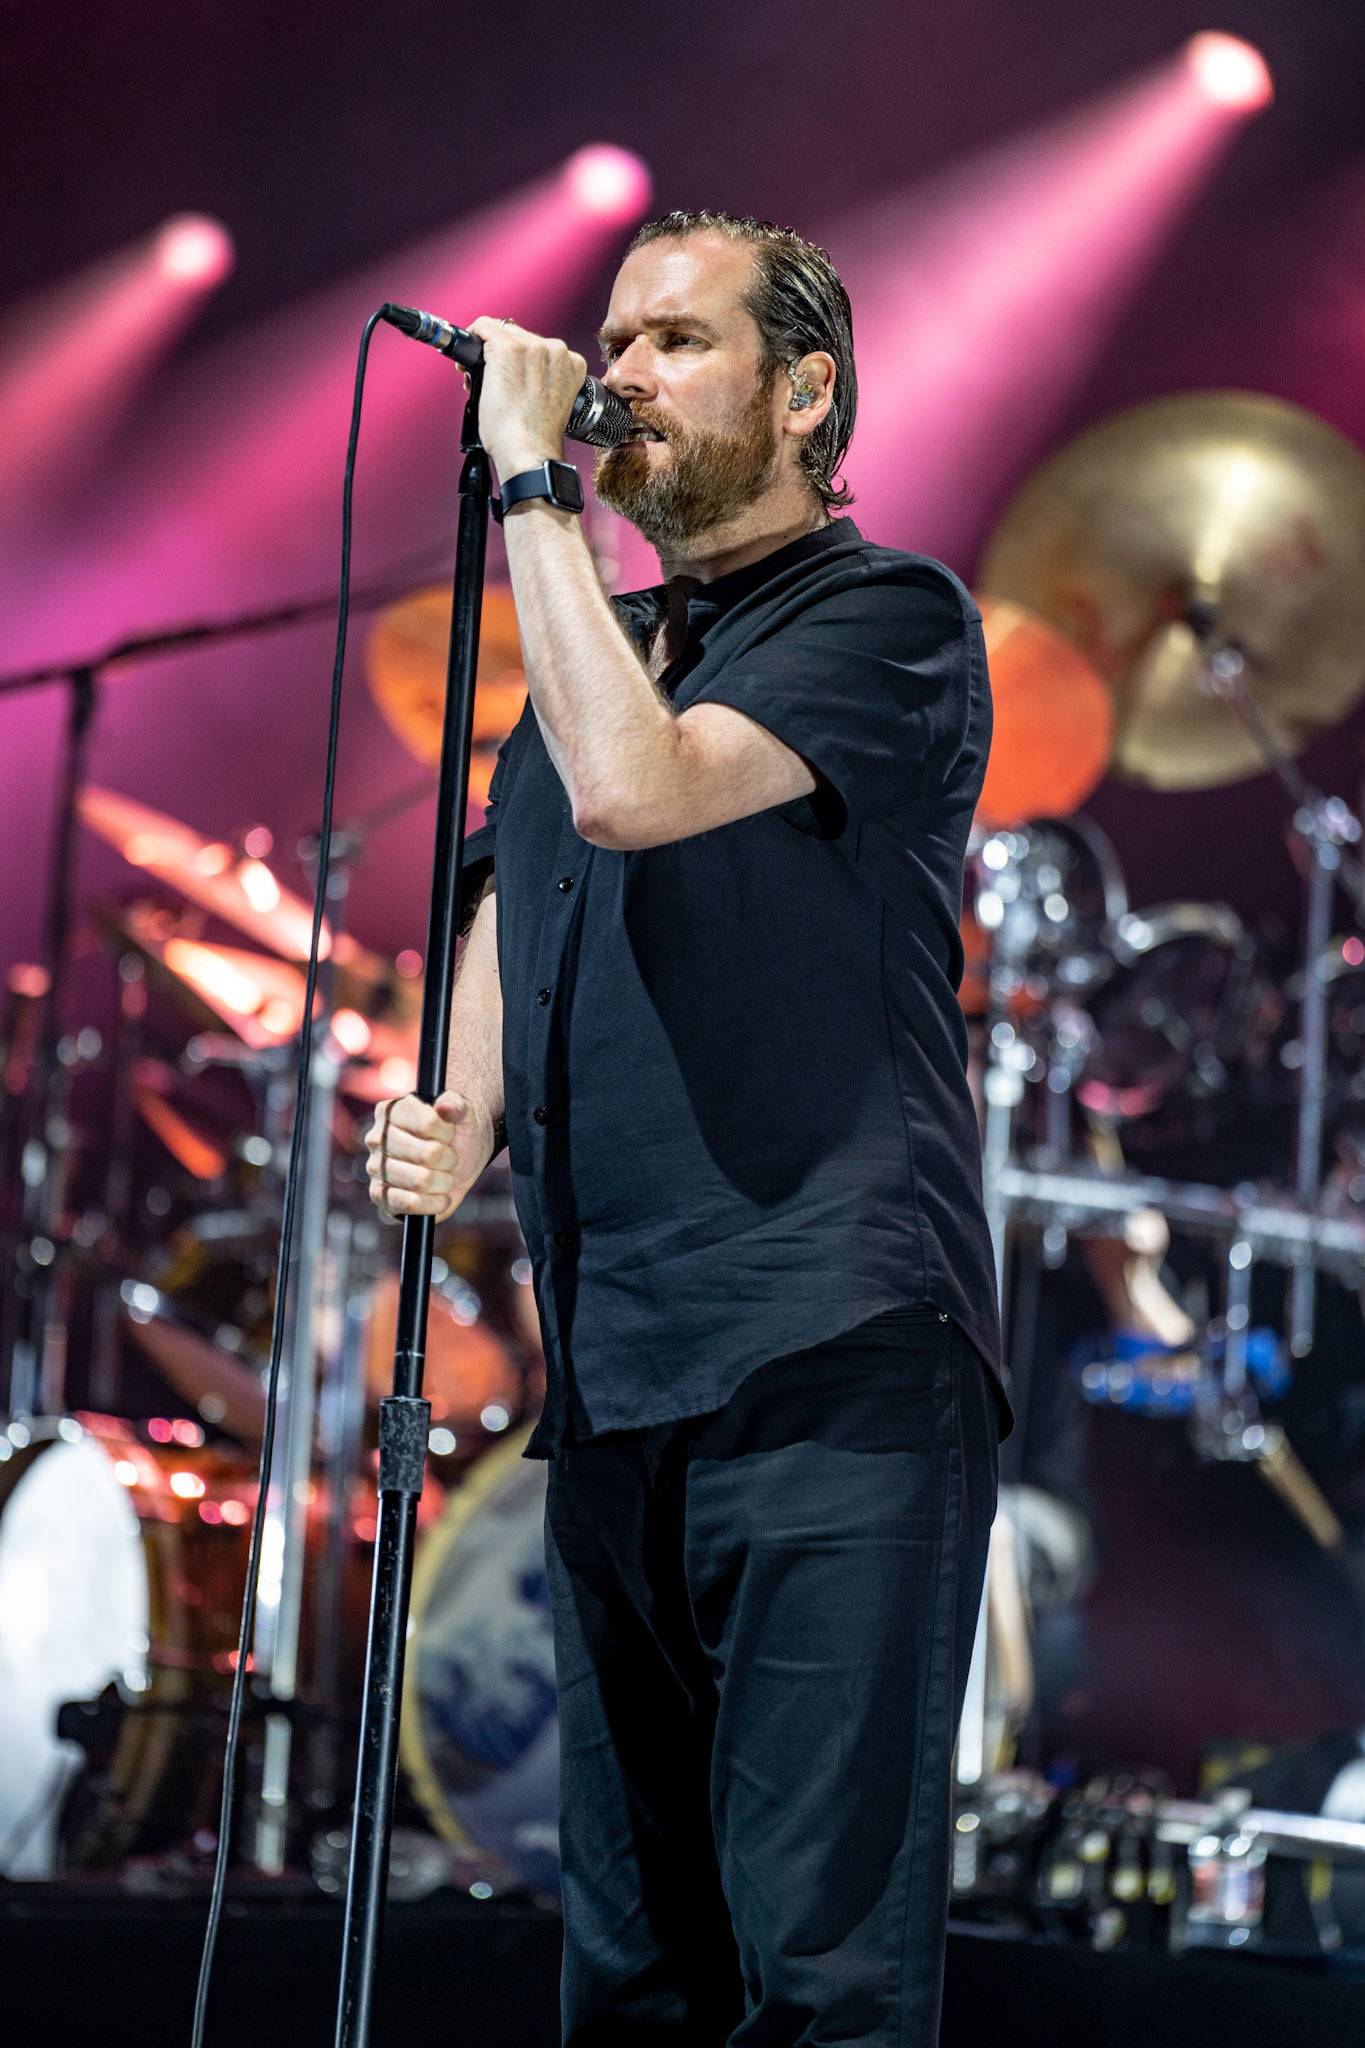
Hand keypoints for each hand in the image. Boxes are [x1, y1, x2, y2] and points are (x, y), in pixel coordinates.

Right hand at [365, 1090, 495, 1222]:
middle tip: (449, 1157)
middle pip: (427, 1154)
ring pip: (420, 1181)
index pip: (427, 1123)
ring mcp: (375, 1168)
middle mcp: (377, 1138)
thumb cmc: (455, 1134)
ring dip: (444, 1181)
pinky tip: (441, 1197)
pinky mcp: (379, 1196)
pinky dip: (433, 1203)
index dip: (447, 1132)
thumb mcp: (464, 1113)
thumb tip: (446, 1107)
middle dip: (449, 1159)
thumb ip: (458, 1104)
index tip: (449, 1133)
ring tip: (444, 1176)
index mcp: (391, 1110)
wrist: (456, 1161)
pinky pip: (409, 1204)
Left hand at [467, 317, 586, 483]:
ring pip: (501, 332)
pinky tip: (466, 360)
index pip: (538, 345)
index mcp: (571, 363)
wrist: (528, 452)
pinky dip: (472, 338)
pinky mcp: (507, 348)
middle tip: (489, 379)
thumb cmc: (535, 438)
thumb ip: (542, 378)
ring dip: (487, 350)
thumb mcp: (552, 400)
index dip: (518, 358)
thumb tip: (517, 370)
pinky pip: (483, 327)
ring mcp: (533, 347)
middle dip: (501, 353)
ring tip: (481, 379)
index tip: (505, 373)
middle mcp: (556, 350)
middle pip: (519, 335)